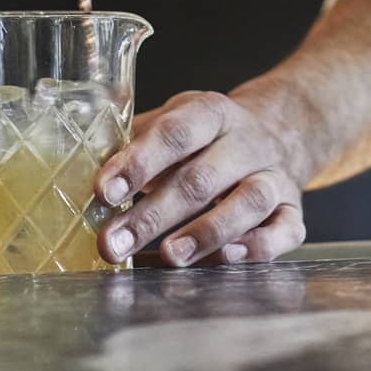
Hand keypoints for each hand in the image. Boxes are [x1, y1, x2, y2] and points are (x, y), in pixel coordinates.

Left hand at [94, 90, 308, 267]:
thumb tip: (76, 170)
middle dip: (153, 214)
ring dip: (207, 231)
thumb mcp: (175, 120)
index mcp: (211, 113)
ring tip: (169, 256)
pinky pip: (284, 230)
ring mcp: (275, 175)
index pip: (174, 133)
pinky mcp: (294, 210)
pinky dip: (258, 246)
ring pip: (248, 201)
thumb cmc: (208, 137)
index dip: (138, 162)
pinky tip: (227, 258)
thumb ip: (135, 142)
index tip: (102, 192)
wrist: (282, 130)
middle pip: (202, 177)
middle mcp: (246, 141)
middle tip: (113, 242)